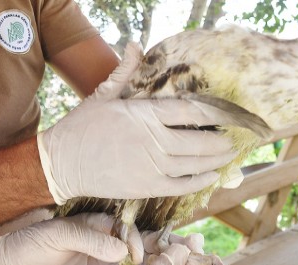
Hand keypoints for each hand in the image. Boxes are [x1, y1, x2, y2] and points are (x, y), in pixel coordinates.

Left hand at [0, 213, 141, 264]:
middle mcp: (105, 242)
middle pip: (136, 243)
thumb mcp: (59, 236)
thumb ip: (89, 241)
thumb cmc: (33, 244)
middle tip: (165, 261)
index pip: (125, 227)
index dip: (135, 238)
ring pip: (135, 263)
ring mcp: (104, 263)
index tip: (135, 254)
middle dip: (153, 250)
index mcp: (97, 224)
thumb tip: (121, 251)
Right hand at [37, 42, 238, 203]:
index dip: (216, 113)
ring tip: (230, 155)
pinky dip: (201, 182)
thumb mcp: (103, 95)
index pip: (191, 111)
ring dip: (217, 161)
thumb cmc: (82, 127)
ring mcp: (151, 167)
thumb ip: (125, 72)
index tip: (230, 115)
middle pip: (200, 141)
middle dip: (222, 141)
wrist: (61, 163)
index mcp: (145, 115)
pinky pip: (182, 186)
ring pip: (195, 164)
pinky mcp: (147, 187)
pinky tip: (213, 176)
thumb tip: (135, 45)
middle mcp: (153, 141)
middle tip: (236, 138)